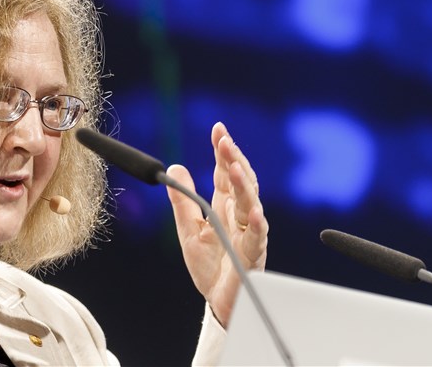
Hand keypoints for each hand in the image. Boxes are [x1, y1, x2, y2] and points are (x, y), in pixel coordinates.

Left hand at [166, 122, 267, 326]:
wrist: (219, 302)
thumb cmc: (209, 266)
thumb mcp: (188, 229)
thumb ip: (183, 200)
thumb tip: (174, 168)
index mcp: (225, 206)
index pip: (225, 172)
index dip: (223, 151)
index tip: (218, 129)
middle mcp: (240, 215)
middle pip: (241, 181)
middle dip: (234, 159)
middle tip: (224, 140)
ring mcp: (249, 233)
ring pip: (250, 203)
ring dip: (244, 184)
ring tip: (234, 166)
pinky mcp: (253, 254)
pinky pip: (257, 237)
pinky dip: (256, 223)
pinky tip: (253, 210)